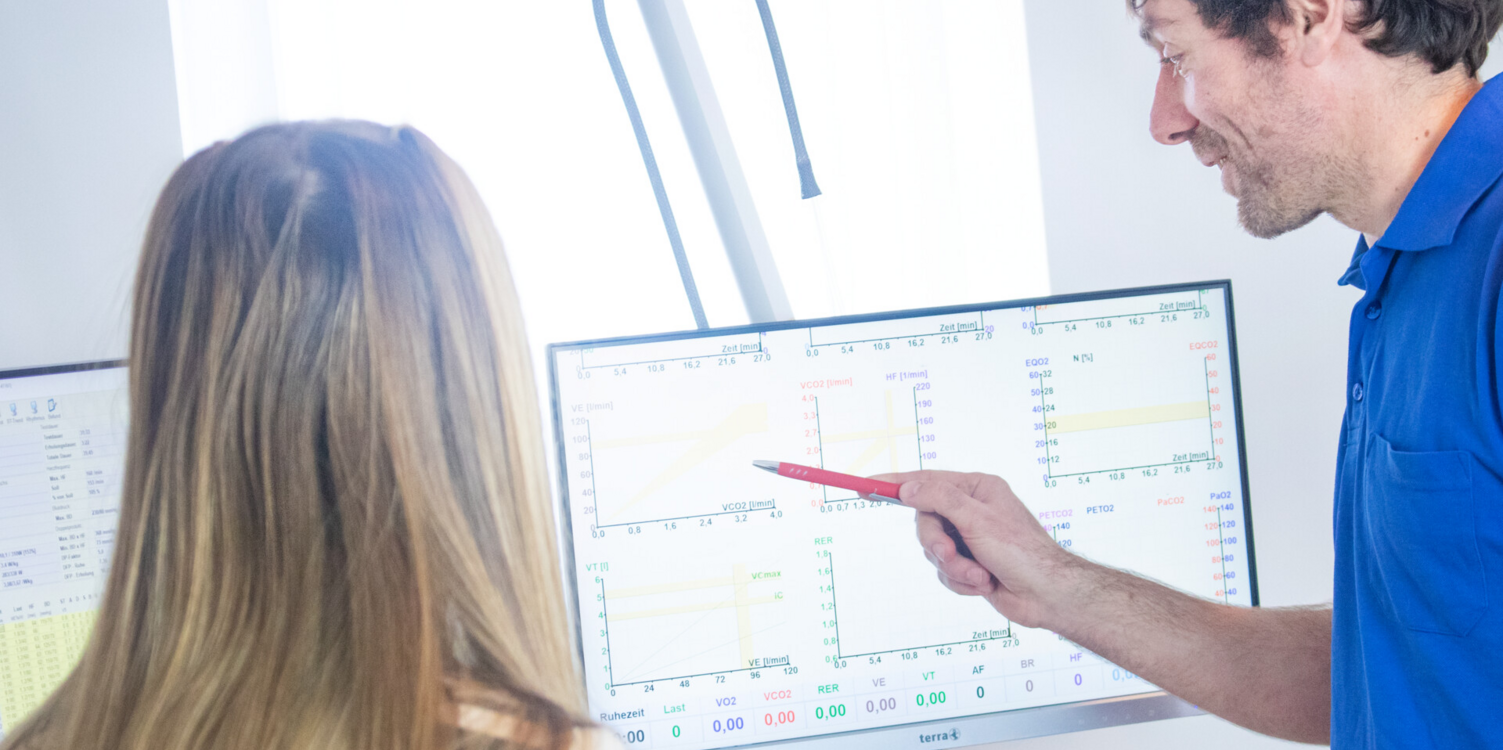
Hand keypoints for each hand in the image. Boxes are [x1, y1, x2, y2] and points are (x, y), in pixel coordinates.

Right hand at [871, 470, 1079, 628]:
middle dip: (937, 545)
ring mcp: (969, 539)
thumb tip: (908, 488)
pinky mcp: (970, 565)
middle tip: (950, 556)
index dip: (894, 484)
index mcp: (976, 489)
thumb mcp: (977, 519)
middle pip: (926, 521)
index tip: (866, 485)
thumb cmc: (1022, 552)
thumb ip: (939, 499)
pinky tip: (984, 584)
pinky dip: (961, 581)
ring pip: (933, 551)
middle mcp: (971, 511)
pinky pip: (945, 572)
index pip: (926, 481)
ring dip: (954, 568)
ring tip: (979, 575)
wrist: (1047, 595)